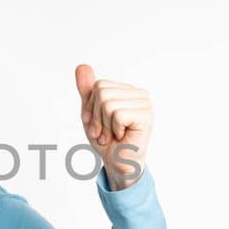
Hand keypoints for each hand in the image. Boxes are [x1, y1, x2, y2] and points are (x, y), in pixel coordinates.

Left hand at [75, 63, 152, 190]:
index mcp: (127, 90)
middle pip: (102, 93)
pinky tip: (122, 137)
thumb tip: (82, 66)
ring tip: (113, 135)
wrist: (117, 163)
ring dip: (105, 125)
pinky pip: (117, 114)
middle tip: (105, 132)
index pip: (99, 86)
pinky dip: (114, 129)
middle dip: (97, 117)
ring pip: (108, 103)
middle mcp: (139, 94)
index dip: (91, 107)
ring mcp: (145, 104)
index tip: (98, 123)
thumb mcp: (91, 112)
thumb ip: (87, 90)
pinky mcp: (146, 116)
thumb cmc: (107, 140)